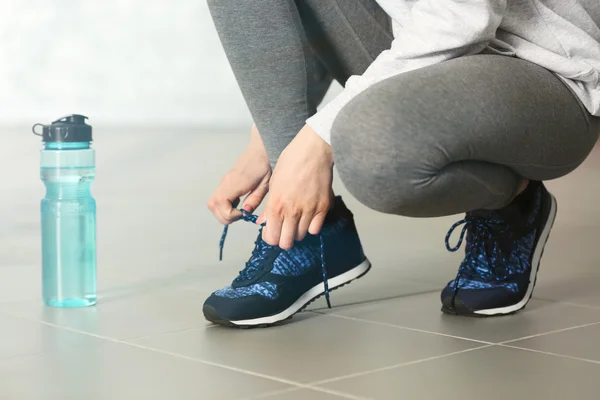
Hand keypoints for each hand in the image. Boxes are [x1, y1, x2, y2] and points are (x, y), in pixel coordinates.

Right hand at [207, 125, 270, 224]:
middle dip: (225, 216)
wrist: (261, 148)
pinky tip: (238, 203)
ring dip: (223, 211)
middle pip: (212, 205)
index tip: (243, 213)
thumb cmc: (266, 165)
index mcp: (235, 183)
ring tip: (239, 210)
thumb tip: (245, 211)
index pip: (220, 204)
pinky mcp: (225, 182)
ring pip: (212, 203)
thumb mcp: (265, 185)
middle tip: (241, 214)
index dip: (230, 214)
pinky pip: (217, 198)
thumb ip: (255, 199)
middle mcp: (225, 182)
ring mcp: (223, 182)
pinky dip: (224, 205)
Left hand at [259, 125, 333, 249]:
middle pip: (286, 242)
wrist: (312, 151)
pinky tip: (309, 216)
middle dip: (283, 239)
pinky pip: (315, 229)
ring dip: (297, 231)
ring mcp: (309, 210)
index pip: (271, 237)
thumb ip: (270, 207)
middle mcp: (291, 211)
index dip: (270, 237)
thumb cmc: (290, 162)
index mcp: (276, 205)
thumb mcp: (273, 184)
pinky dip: (311, 226)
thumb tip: (264, 222)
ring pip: (301, 236)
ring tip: (296, 220)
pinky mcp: (323, 207)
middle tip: (284, 231)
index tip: (272, 231)